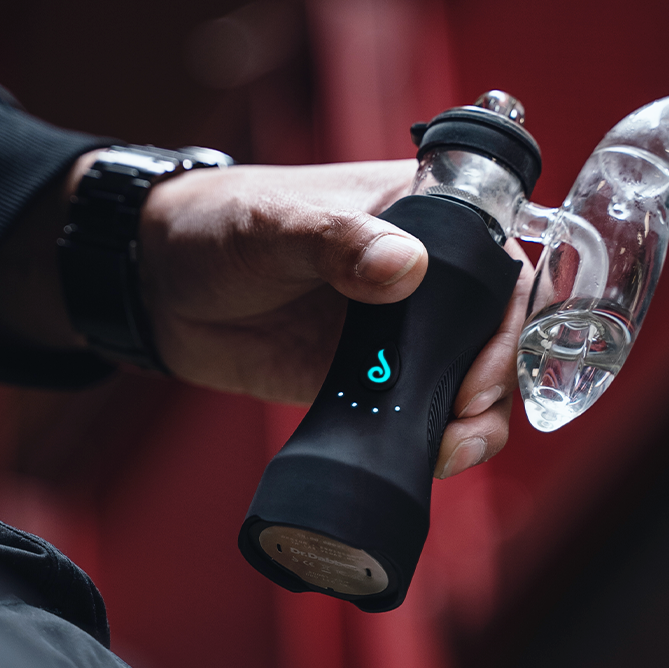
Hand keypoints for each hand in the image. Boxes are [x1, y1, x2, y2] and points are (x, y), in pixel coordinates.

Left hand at [139, 160, 533, 477]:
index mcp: (418, 213)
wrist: (159, 287)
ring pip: (463, 378)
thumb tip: (403, 267)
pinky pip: (417, 410)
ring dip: (472, 420)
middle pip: (493, 329)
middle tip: (467, 416)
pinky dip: (428, 436)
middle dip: (495, 380)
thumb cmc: (217, 227)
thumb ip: (335, 240)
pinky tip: (423, 455)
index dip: (509, 314)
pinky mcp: (368, 378)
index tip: (482, 361)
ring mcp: (396, 331)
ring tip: (449, 450)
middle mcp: (420, 275)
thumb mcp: (273, 225)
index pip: (497, 258)